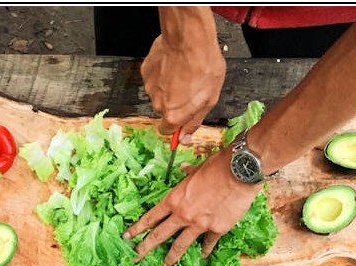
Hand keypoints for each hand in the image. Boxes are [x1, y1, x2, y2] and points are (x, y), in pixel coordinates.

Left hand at [123, 150, 258, 265]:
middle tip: (136, 257)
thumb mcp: (197, 168)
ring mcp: (199, 224)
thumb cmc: (218, 165)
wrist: (240, 171)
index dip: (137, 228)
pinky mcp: (217, 229)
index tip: (127, 237)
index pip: (151, 217)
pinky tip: (202, 255)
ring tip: (165, 265)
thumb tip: (183, 170)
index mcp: (175, 199)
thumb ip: (188, 174)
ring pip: (180, 245)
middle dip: (145, 247)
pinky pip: (208, 243)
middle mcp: (183, 215)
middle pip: (159, 235)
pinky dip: (205, 249)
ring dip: (171, 257)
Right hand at [140, 7, 224, 137]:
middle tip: (190, 89)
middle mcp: (158, 104)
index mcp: (173, 115)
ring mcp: (150, 87)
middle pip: (164, 111)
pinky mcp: (146, 71)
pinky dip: (163, 74)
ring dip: (170, 87)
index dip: (176, 125)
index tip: (182, 119)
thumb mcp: (209, 99)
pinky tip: (175, 65)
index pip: (167, 131)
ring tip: (184, 73)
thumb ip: (194, 121)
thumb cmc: (203, 65)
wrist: (189, 38)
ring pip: (159, 94)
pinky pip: (154, 78)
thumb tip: (185, 137)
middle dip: (175, 103)